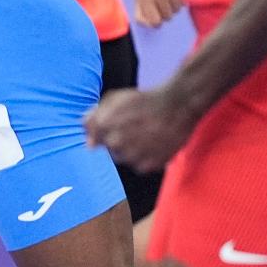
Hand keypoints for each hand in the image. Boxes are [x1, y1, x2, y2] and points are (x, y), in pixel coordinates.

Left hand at [84, 87, 199, 172]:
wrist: (179, 105)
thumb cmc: (145, 100)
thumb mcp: (114, 99)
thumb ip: (94, 117)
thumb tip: (88, 139)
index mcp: (102, 126)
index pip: (92, 138)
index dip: (104, 131)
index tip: (119, 124)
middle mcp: (114, 142)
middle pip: (109, 149)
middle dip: (118, 140)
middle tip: (137, 128)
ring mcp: (131, 156)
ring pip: (124, 159)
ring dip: (132, 150)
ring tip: (147, 135)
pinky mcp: (147, 166)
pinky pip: (140, 166)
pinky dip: (146, 158)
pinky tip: (155, 144)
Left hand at [134, 0, 182, 27]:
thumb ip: (140, 3)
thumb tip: (144, 21)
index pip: (153, 21)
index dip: (153, 21)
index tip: (153, 17)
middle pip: (166, 17)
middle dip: (162, 13)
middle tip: (159, 4)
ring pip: (175, 10)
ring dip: (171, 7)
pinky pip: (183, 1)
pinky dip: (178, 0)